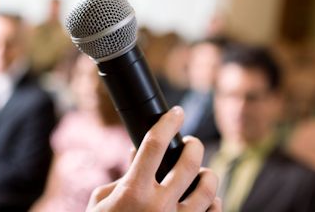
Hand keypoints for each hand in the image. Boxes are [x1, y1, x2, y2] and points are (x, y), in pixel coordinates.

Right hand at [86, 107, 220, 211]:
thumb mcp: (102, 201)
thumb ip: (123, 176)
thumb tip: (140, 151)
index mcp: (133, 191)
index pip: (154, 144)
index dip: (167, 121)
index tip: (175, 112)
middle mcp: (158, 206)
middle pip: (188, 162)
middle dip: (193, 145)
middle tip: (189, 143)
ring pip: (208, 187)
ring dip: (207, 174)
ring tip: (200, 172)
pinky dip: (212, 202)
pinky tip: (205, 199)